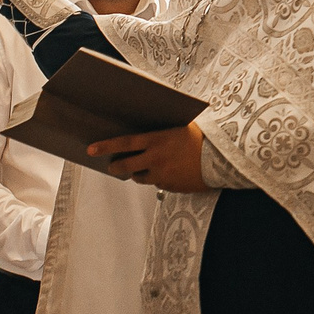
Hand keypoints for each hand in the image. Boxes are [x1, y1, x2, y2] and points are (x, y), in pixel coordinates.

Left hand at [88, 121, 208, 192]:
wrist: (222, 158)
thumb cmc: (202, 137)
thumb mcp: (180, 126)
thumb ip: (161, 131)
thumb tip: (145, 131)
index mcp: (157, 140)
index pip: (124, 143)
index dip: (105, 146)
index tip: (91, 149)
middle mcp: (156, 159)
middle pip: (125, 166)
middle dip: (115, 167)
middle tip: (112, 166)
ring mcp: (163, 175)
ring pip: (140, 178)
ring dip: (138, 173)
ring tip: (146, 167)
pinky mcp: (171, 187)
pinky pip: (158, 184)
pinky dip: (157, 179)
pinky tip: (168, 172)